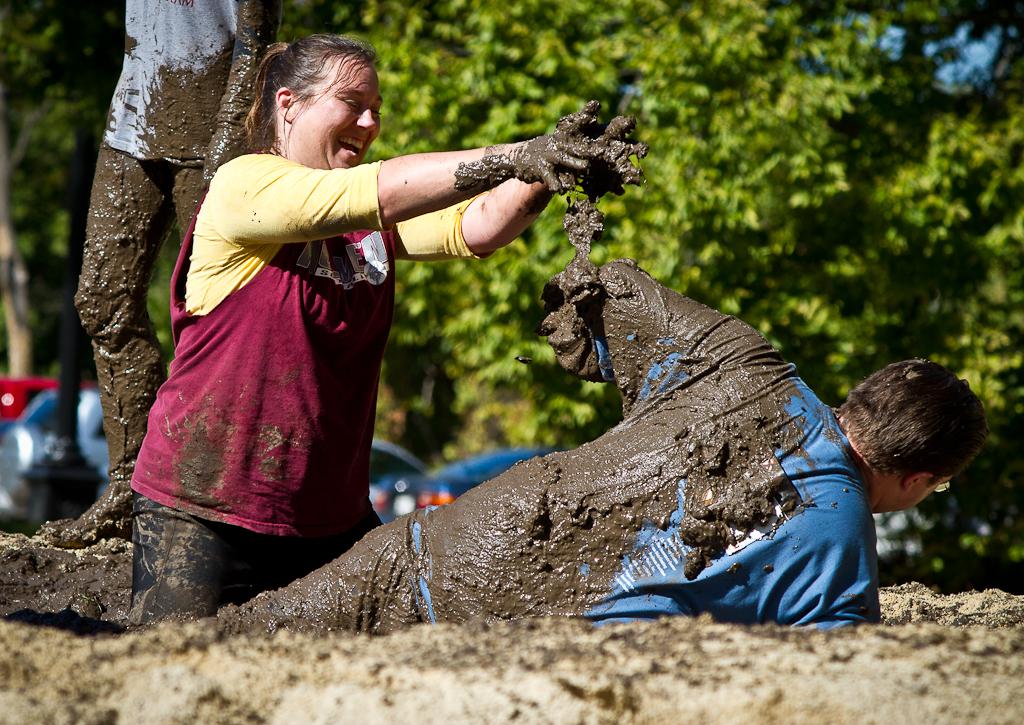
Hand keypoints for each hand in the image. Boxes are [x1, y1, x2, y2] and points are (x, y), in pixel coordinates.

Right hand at [511, 100, 648, 196]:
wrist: (517, 157)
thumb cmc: (545, 151)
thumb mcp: (558, 143)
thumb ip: (575, 144)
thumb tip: (596, 141)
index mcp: (563, 137)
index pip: (577, 124)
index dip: (586, 115)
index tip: (596, 104)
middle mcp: (557, 144)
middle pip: (575, 144)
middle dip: (588, 147)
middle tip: (602, 149)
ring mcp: (548, 156)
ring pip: (564, 159)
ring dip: (574, 162)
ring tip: (585, 166)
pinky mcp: (540, 169)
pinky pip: (550, 178)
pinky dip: (555, 184)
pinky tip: (560, 190)